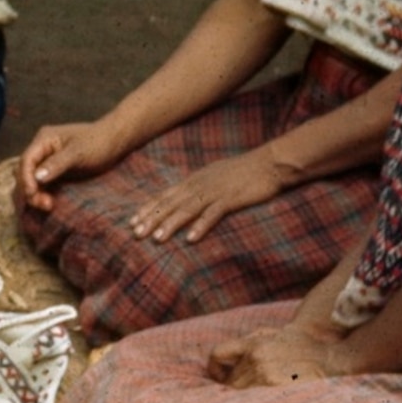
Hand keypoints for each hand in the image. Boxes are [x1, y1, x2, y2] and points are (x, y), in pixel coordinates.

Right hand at [17, 119, 124, 212]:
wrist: (115, 142)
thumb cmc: (98, 142)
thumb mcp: (78, 153)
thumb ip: (57, 164)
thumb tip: (37, 177)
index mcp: (44, 140)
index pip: (27, 160)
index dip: (26, 178)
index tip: (32, 194)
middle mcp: (42, 150)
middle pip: (25, 171)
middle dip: (30, 189)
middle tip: (44, 204)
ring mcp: (47, 161)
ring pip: (32, 180)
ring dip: (36, 194)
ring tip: (48, 206)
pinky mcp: (55, 171)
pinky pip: (42, 184)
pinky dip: (43, 194)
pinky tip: (49, 203)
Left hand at [129, 150, 286, 243]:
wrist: (270, 163)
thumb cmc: (242, 171)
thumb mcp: (213, 176)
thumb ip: (197, 187)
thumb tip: (182, 197)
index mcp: (194, 180)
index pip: (165, 195)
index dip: (148, 208)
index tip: (132, 222)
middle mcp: (199, 185)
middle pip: (171, 203)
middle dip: (152, 219)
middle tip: (135, 234)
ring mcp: (215, 191)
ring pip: (187, 209)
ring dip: (171, 224)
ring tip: (157, 239)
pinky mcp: (232, 198)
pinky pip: (213, 214)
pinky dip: (201, 225)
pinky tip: (191, 239)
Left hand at [212, 319, 352, 389]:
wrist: (331, 358)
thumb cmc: (302, 346)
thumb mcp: (273, 334)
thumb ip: (248, 344)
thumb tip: (225, 363)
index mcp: (254, 344)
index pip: (218, 354)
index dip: (214, 369)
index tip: (219, 377)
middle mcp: (257, 359)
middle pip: (229, 382)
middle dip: (232, 388)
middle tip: (241, 395)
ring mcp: (267, 377)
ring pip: (240, 395)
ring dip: (243, 400)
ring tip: (254, 402)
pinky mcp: (277, 391)